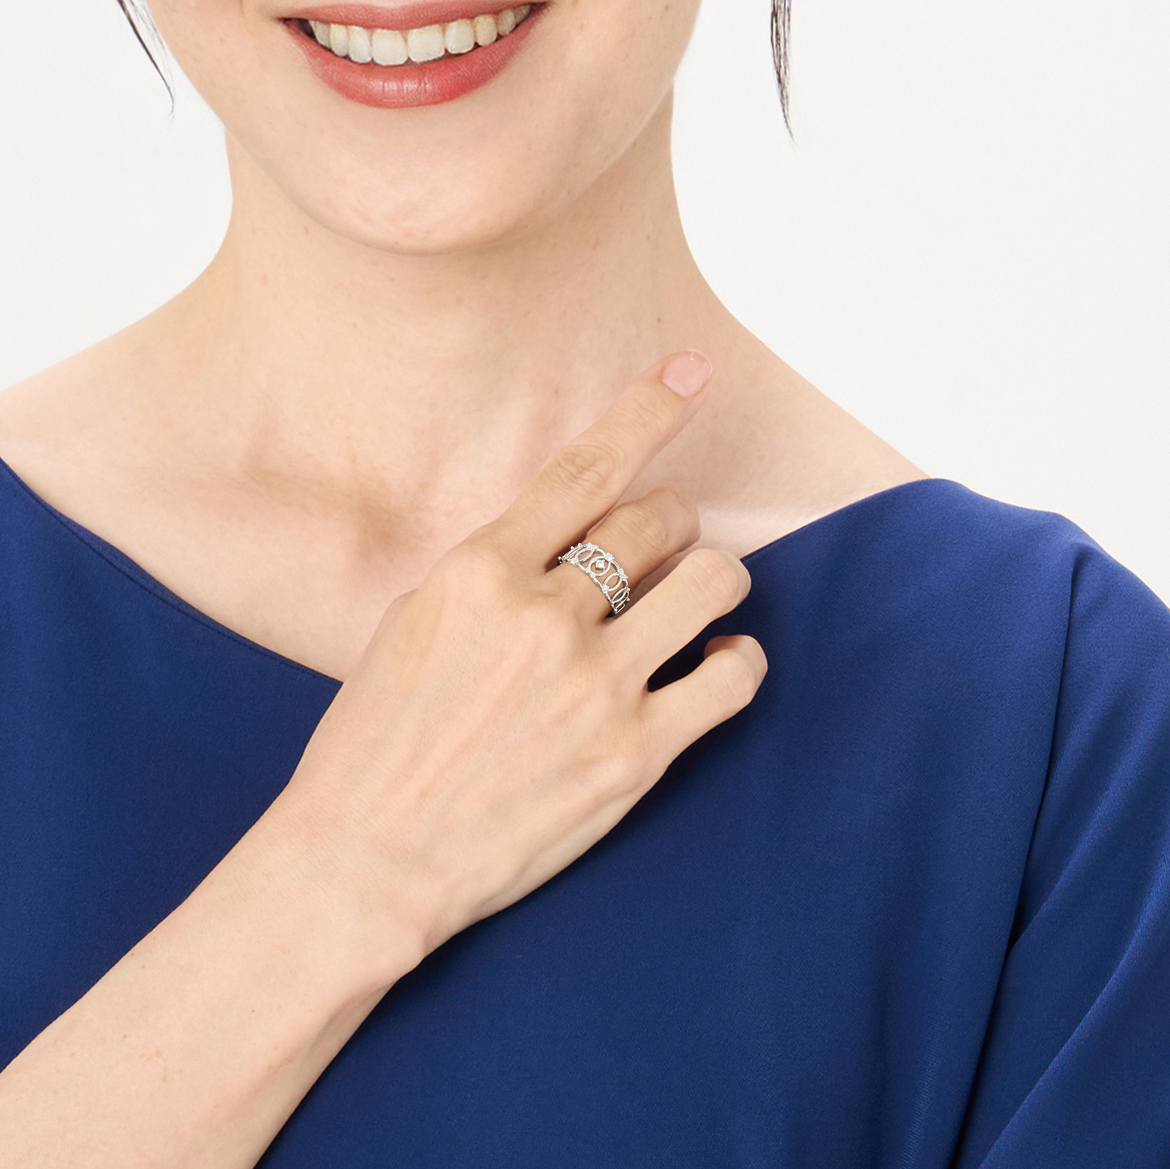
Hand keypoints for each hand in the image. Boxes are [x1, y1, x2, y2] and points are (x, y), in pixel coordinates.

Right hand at [274, 352, 767, 967]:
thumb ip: (492, 574)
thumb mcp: (411, 625)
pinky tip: (714, 662)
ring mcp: (595, 687)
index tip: (689, 374)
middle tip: (663, 546)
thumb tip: (566, 543)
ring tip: (696, 600)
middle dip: (672, 520)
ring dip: (714, 578)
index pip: (584, 468)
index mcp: (479, 574)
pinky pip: (732, 678)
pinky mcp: (634, 756)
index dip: (646, 411)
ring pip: (714, 580)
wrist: (366, 862)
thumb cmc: (376, 741)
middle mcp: (544, 618)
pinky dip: (736, 659)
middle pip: (659, 519)